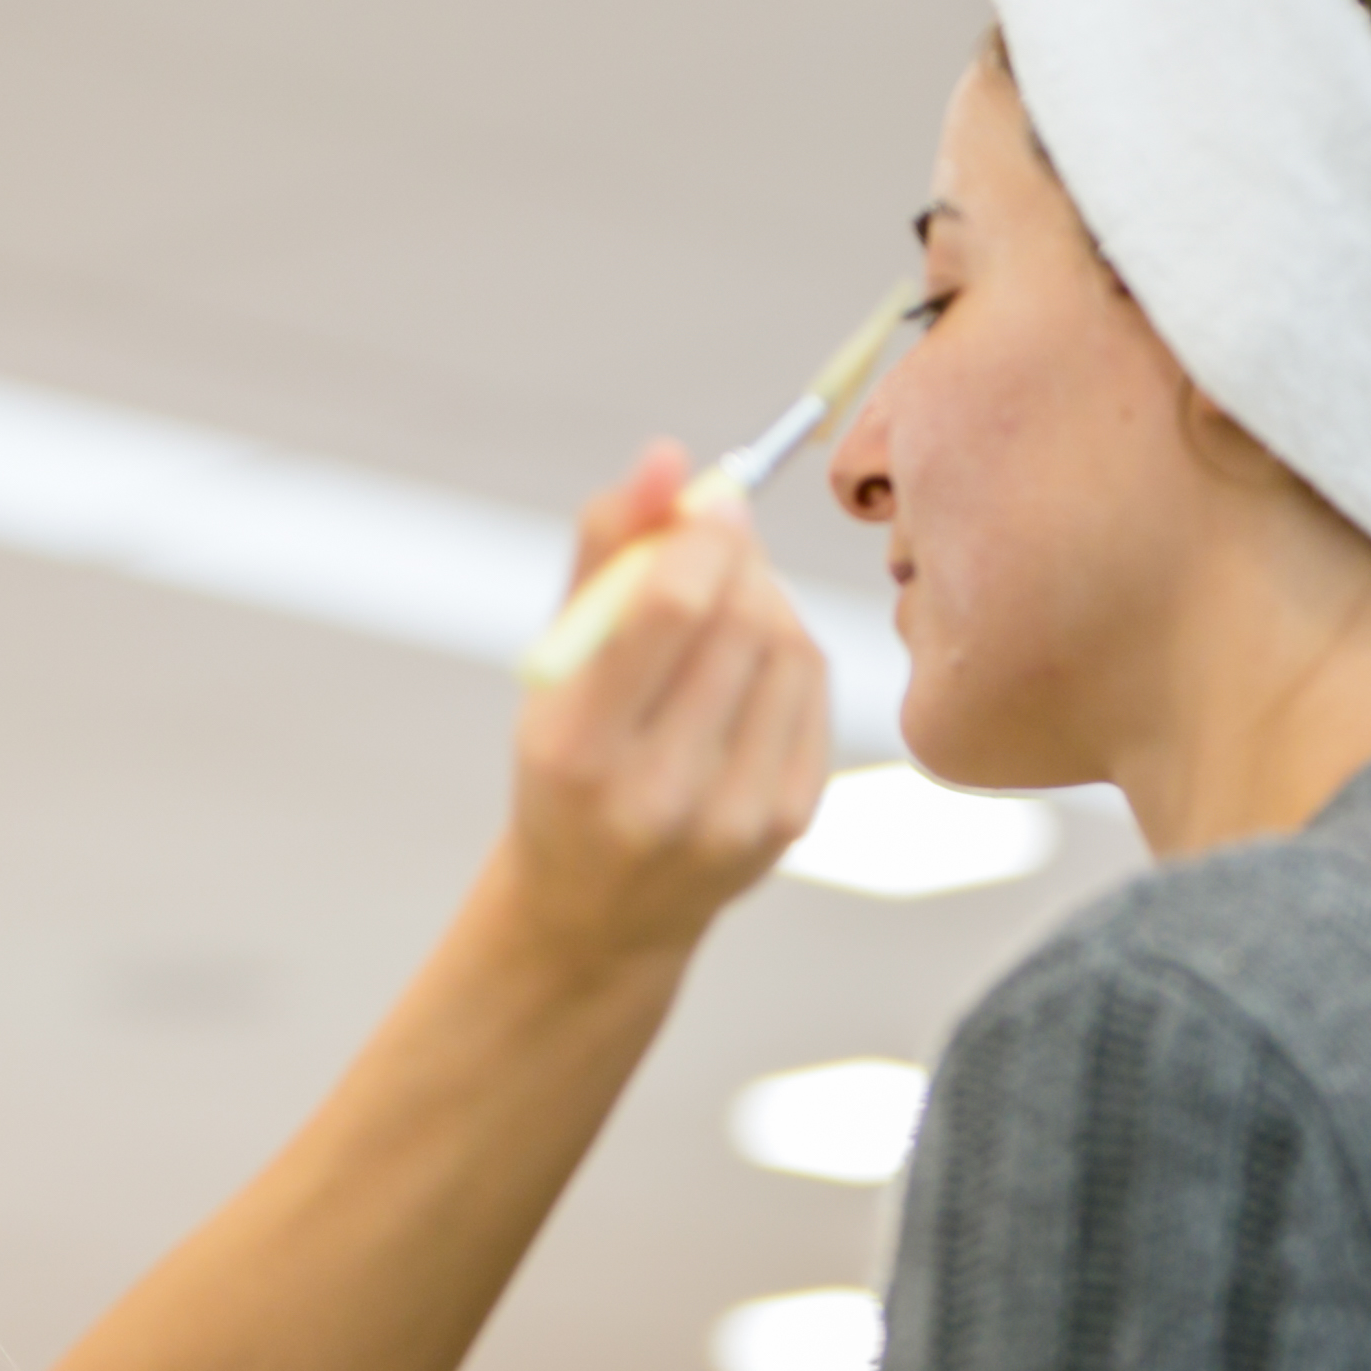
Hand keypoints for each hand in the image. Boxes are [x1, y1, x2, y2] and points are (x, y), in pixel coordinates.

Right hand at [503, 443, 829, 971]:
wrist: (597, 913)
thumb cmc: (568, 763)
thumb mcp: (555, 665)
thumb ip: (603, 551)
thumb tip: (668, 457)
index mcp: (575, 750)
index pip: (667, 612)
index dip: (704, 536)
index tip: (711, 504)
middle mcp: (655, 795)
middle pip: (740, 624)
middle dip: (738, 560)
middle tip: (720, 542)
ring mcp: (731, 818)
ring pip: (791, 649)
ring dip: (768, 598)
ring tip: (726, 604)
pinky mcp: (786, 825)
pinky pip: (814, 692)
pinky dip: (790, 650)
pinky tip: (751, 661)